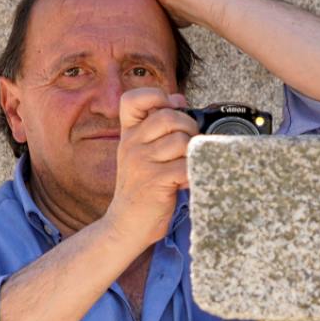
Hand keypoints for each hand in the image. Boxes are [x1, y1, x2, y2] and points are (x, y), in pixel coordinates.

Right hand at [102, 88, 195, 247]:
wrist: (126, 224)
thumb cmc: (141, 188)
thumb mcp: (141, 152)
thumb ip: (158, 127)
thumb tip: (179, 99)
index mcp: (128, 134)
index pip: (133, 99)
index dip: (156, 96)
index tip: (171, 108)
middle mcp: (131, 144)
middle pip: (169, 117)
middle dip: (188, 127)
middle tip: (188, 145)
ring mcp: (142, 162)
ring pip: (180, 140)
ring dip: (191, 153)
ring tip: (186, 166)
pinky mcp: (155, 181)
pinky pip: (185, 165)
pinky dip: (192, 173)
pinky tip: (186, 181)